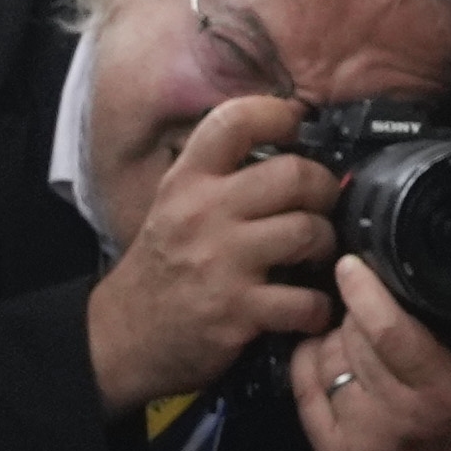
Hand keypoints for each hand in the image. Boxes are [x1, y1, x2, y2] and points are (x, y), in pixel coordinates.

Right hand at [90, 94, 351, 411]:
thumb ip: (220, 176)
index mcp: (186, 181)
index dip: (277, 113)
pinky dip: (319, 307)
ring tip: (318, 255)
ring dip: (326, 245)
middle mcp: (202, 214)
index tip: (298, 125)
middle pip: (294, 175)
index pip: (234, 121)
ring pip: (308, 232)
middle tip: (322, 205)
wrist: (123, 336)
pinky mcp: (237, 311)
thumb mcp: (174, 205)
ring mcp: (221, 263)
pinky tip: (310, 307)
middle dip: (323, 189)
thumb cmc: (162, 267)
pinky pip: (306, 300)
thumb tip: (288, 144)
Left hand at [283, 248, 450, 450]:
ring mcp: (360, 440)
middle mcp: (397, 417)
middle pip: (353, 339)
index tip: (352, 263)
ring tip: (350, 331)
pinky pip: (304, 389)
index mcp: (443, 392)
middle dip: (352, 310)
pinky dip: (310, 362)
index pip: (389, 332)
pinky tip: (325, 354)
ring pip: (326, 359)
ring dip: (332, 336)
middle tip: (362, 297)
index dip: (365, 292)